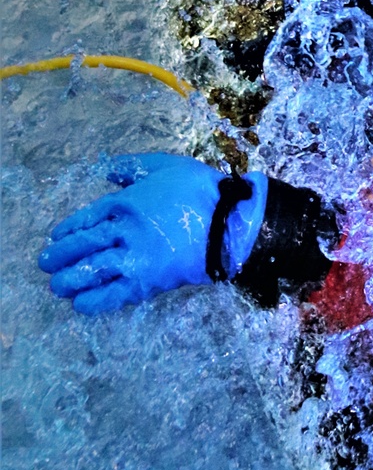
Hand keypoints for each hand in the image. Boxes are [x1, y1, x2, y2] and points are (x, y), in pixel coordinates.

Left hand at [38, 154, 266, 313]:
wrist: (230, 222)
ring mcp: (134, 258)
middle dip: (59, 256)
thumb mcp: (166, 166)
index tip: (55, 238)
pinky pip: (113, 294)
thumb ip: (133, 166)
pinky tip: (81, 304)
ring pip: (91, 271)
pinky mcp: (148, 281)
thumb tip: (108, 170)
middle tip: (46, 264)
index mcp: (125, 203)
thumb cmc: (201, 191)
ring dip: (69, 280)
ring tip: (57, 286)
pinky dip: (94, 301)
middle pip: (82, 246)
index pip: (85, 218)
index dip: (67, 230)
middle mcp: (123, 231)